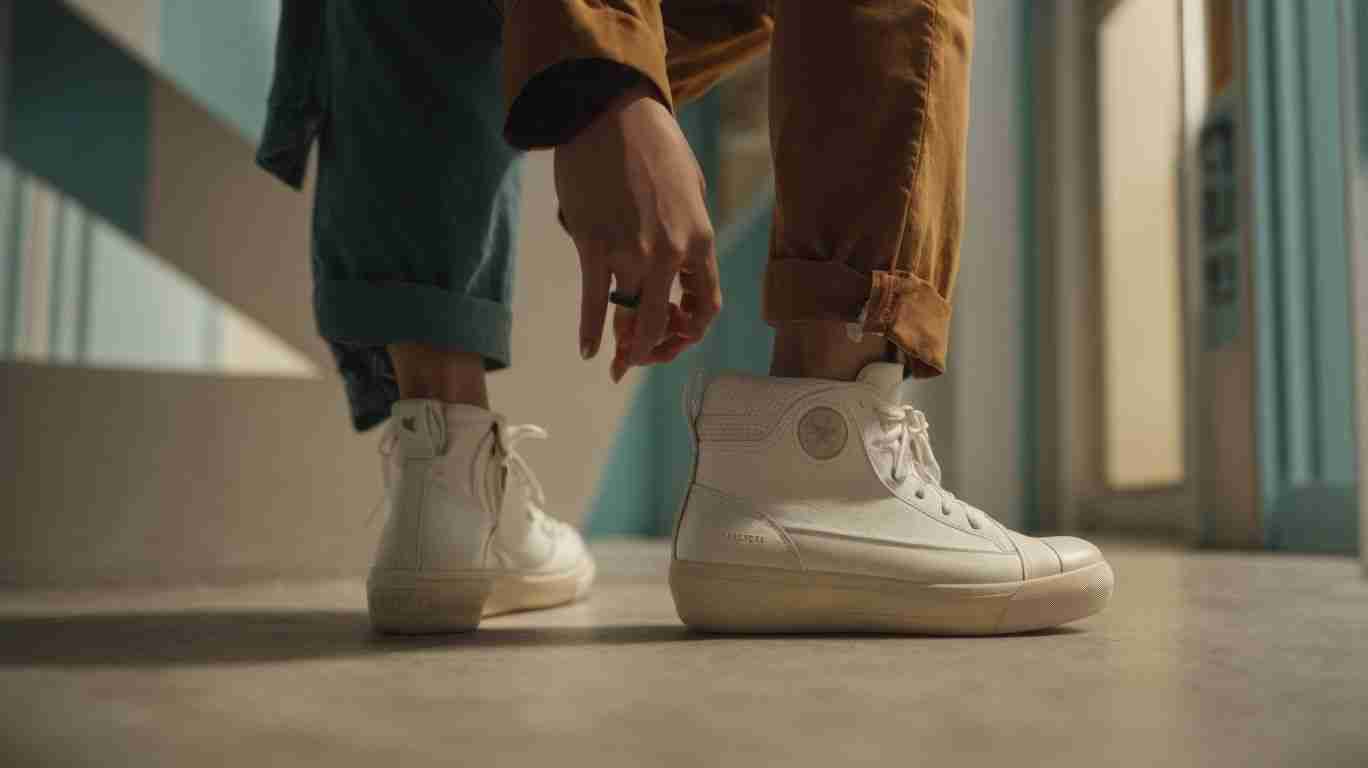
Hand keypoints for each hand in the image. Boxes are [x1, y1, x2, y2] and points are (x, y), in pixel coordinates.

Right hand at [554, 85, 720, 381]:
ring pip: (629, 316)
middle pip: (664, 322)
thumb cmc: (653, 144)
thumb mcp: (691, 189)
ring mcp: (630, 252)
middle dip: (654, 350)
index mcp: (700, 240)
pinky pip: (594, 300)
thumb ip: (687, 231)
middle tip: (641, 361)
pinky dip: (590, 330)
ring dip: (623, 345)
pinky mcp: (594, 245)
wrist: (609, 114)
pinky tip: (588, 351)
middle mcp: (670, 254)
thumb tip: (675, 266)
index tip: (677, 338)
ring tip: (616, 363)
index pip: (706, 306)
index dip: (692, 332)